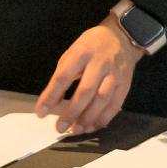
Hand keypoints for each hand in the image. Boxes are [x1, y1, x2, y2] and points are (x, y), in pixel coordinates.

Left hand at [36, 16, 142, 134]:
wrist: (121, 38)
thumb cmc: (91, 47)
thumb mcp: (72, 53)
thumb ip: (62, 76)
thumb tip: (52, 102)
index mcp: (81, 52)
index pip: (63, 77)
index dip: (51, 95)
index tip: (41, 112)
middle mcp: (100, 63)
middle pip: (85, 91)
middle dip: (72, 112)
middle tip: (60, 128)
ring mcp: (115, 74)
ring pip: (102, 100)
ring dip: (88, 118)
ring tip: (76, 130)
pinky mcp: (126, 83)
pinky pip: (115, 104)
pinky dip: (104, 118)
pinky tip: (93, 126)